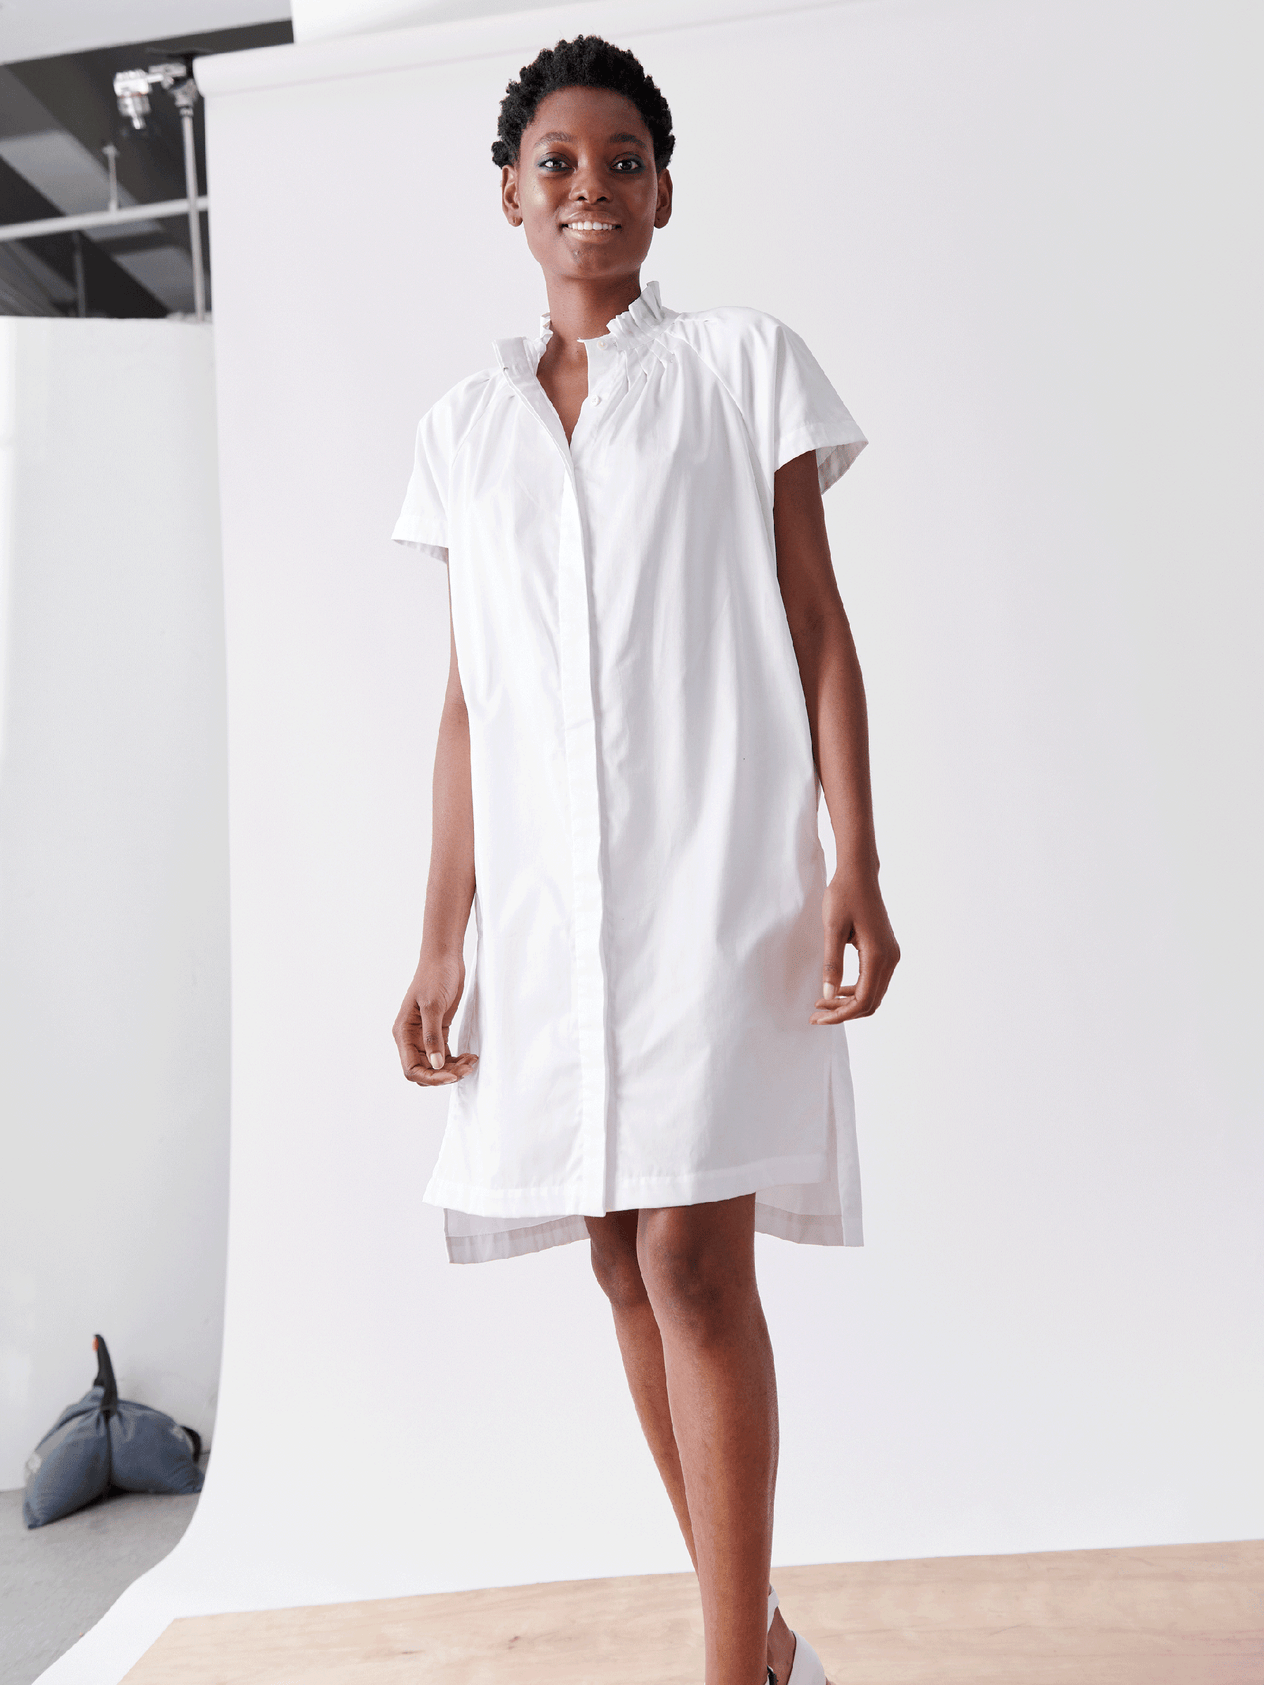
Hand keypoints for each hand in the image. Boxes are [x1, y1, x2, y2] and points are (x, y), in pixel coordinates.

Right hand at [393, 950, 478, 1085]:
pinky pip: (445, 1054)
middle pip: (424, 1070)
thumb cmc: (435, 976)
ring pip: (436, 1065)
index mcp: (404, 1033)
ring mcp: (425, 1035)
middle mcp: (412, 1037)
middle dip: (444, 1074)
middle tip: (466, 1069)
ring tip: (471, 1062)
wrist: (445, 958)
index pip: (411, 1068)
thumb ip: (433, 1037)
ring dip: (453, 1068)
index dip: (430, 1077)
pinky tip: (470, 1056)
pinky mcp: (439, 1030)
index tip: (451, 1075)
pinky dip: (457, 1060)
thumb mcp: (433, 1006)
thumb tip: (436, 1065)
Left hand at [810, 869, 899, 1024]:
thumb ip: (832, 963)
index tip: (817, 1016)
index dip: (840, 1014)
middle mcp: (890, 958)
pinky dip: (856, 991)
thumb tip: (828, 996)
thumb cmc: (844, 896)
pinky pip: (874, 981)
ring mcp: (891, 955)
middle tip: (816, 1015)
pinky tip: (836, 990)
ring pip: (873, 993)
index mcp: (878, 955)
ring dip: (849, 1003)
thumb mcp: (832, 929)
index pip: (863, 1000)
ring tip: (822, 1004)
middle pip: (870, 1002)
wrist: (859, 874)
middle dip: (843, 1013)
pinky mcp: (886, 951)